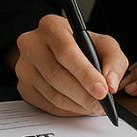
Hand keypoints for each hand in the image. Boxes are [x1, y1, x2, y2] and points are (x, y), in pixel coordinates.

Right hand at [10, 14, 127, 117]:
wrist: (58, 51)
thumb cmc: (82, 46)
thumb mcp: (104, 45)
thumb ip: (114, 60)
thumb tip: (111, 84)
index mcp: (51, 26)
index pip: (66, 51)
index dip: (85, 73)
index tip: (102, 91)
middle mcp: (32, 43)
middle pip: (56, 75)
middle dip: (83, 95)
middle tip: (101, 105)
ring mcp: (23, 66)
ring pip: (51, 93)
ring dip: (76, 105)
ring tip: (94, 107)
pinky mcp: (23, 85)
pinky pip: (46, 104)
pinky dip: (66, 110)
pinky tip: (79, 107)